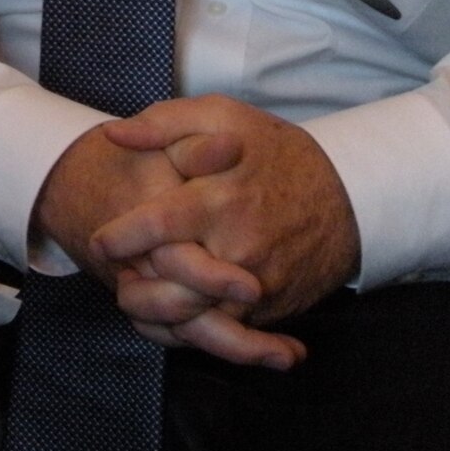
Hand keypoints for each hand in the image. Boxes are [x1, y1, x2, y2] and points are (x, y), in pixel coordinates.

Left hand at [96, 95, 359, 329]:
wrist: (349, 195)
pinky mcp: (270, 308)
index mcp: (220, 199)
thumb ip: (163, 124)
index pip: (158, 225)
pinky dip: (190, 331)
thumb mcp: (223, 117)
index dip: (120, 237)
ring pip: (193, 320)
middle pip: (171, 286)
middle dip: (132, 289)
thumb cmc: (275, 152)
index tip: (99, 241)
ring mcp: (258, 284)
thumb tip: (113, 134)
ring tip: (134, 298)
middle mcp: (239, 247)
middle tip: (115, 278)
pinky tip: (169, 316)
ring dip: (156, 316)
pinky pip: (222, 333)